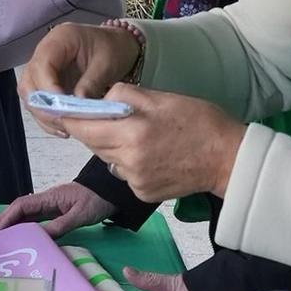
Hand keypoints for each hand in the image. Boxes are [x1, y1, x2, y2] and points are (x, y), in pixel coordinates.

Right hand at [0, 181, 114, 236]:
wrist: (110, 192)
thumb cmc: (97, 201)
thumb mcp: (80, 215)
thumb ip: (61, 225)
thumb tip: (41, 236)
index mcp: (49, 197)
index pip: (22, 205)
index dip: (7, 217)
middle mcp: (46, 200)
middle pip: (18, 208)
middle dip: (2, 220)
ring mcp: (50, 205)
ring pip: (24, 214)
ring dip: (10, 224)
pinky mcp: (55, 211)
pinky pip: (34, 219)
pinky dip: (22, 226)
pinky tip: (17, 235)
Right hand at [19, 24, 140, 132]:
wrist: (116, 46)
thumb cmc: (112, 49)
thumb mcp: (107, 64)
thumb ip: (91, 83)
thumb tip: (77, 105)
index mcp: (59, 39)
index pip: (41, 65)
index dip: (48, 89)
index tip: (63, 107)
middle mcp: (44, 52)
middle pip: (29, 83)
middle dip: (43, 107)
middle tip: (63, 122)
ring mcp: (43, 68)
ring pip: (30, 96)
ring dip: (44, 115)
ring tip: (65, 128)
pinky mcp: (46, 82)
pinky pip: (39, 102)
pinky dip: (48, 117)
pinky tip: (64, 127)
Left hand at [58, 85, 245, 201]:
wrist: (229, 159)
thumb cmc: (199, 122)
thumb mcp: (161, 98)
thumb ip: (125, 95)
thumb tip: (99, 99)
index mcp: (132, 134)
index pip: (84, 128)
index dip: (70, 119)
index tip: (61, 111)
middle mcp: (128, 162)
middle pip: (94, 145)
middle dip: (96, 130)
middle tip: (114, 118)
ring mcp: (135, 182)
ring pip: (108, 159)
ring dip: (114, 147)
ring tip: (141, 136)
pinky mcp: (143, 195)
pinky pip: (124, 174)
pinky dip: (129, 164)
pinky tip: (152, 155)